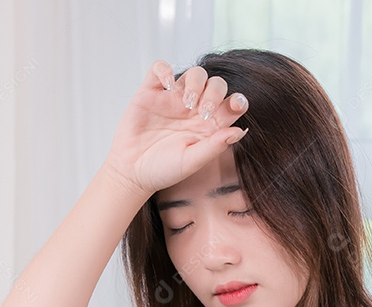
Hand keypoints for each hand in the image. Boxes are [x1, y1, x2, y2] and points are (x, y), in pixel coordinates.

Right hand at [101, 59, 249, 199]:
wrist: (132, 172)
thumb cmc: (163, 170)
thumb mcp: (191, 162)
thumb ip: (215, 146)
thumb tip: (239, 131)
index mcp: (209, 125)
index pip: (231, 104)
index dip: (237, 100)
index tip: (235, 106)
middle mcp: (194, 109)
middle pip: (216, 84)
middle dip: (215, 93)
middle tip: (204, 112)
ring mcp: (172, 99)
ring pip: (194, 74)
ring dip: (196, 83)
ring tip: (187, 103)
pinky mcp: (150, 93)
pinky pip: (159, 69)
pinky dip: (165, 70)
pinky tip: (168, 86)